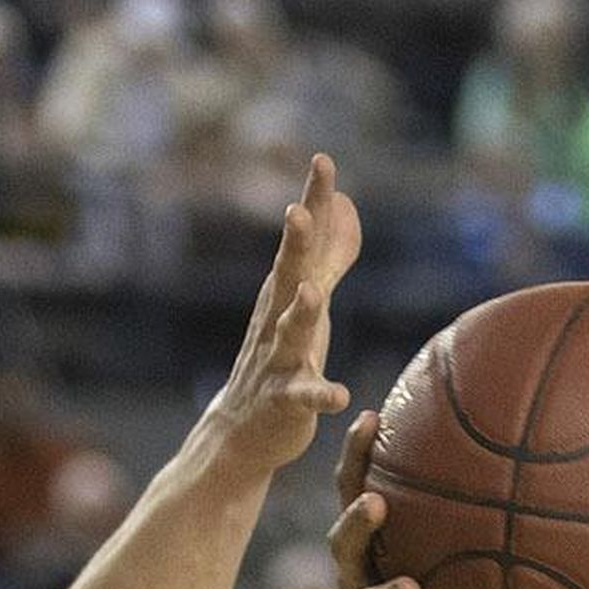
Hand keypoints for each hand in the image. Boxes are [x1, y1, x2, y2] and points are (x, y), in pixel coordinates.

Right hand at [198, 156, 359, 481]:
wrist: (243, 429)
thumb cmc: (283, 357)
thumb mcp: (311, 300)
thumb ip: (332, 254)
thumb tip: (346, 204)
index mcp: (288, 292)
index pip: (304, 240)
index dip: (312, 201)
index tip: (323, 160)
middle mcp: (277, 319)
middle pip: (288, 274)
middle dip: (295, 243)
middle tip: (298, 209)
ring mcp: (277, 360)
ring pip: (288, 332)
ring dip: (300, 312)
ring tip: (314, 292)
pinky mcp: (284, 402)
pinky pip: (301, 397)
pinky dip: (318, 395)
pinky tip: (336, 395)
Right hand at [330, 411, 475, 588]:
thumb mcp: (466, 554)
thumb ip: (484, 510)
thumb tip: (540, 444)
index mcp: (377, 546)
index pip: (356, 492)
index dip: (356, 456)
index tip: (369, 416)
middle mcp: (364, 583)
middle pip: (344, 547)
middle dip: (356, 524)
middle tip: (376, 503)